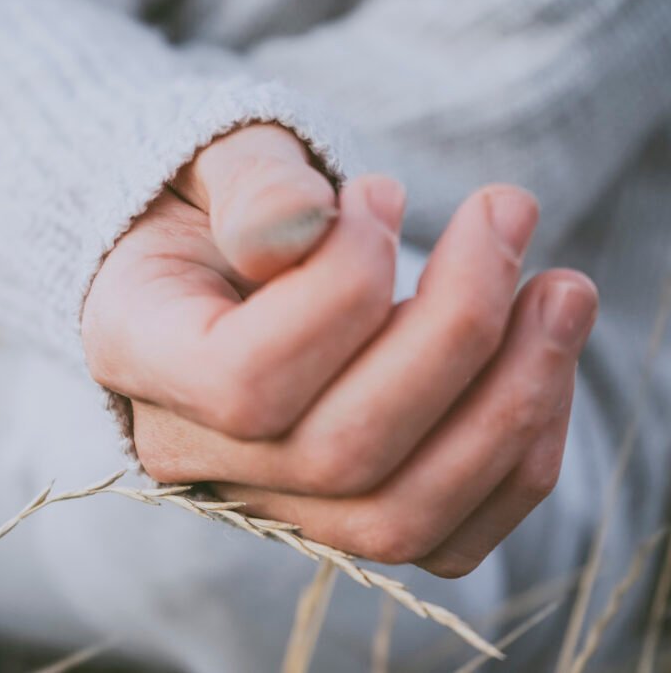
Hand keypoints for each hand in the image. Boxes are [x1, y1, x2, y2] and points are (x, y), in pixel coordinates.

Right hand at [82, 124, 597, 576]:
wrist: (210, 268)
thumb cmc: (216, 205)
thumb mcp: (217, 162)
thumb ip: (252, 185)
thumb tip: (303, 229)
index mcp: (138, 355)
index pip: (244, 380)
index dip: (341, 290)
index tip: (385, 191)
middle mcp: (193, 453)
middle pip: (340, 453)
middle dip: (456, 331)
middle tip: (507, 212)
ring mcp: (268, 500)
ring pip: (399, 514)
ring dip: (510, 403)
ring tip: (560, 292)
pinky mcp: (339, 516)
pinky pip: (441, 537)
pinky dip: (517, 463)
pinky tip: (546, 365)